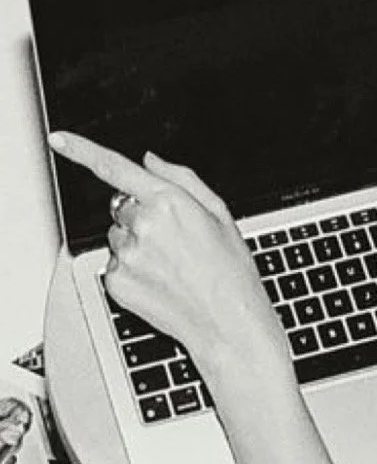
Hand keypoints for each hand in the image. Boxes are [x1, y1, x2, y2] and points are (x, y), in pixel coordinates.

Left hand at [48, 132, 292, 397]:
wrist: (227, 323)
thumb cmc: (230, 271)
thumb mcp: (219, 215)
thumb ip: (181, 179)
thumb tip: (150, 161)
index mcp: (168, 202)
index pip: (115, 168)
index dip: (82, 150)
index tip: (59, 140)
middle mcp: (142, 225)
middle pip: (121, 208)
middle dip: (140, 218)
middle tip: (173, 243)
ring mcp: (126, 255)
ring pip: (117, 238)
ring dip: (136, 246)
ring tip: (170, 268)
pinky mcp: (117, 282)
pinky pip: (114, 266)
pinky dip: (132, 273)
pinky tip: (160, 284)